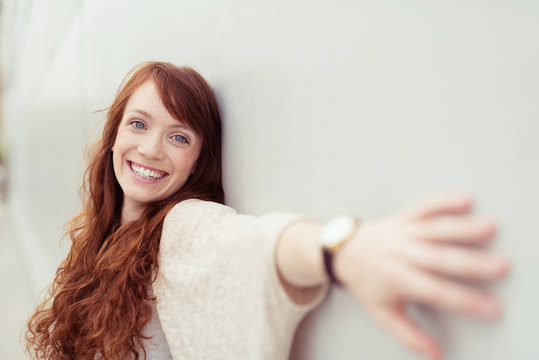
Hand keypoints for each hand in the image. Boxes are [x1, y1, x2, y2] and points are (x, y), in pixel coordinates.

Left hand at [333, 192, 509, 359]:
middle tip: (500, 267)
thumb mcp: (383, 312)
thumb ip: (409, 334)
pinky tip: (466, 199)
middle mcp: (402, 254)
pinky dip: (443, 201)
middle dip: (470, 263)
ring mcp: (403, 233)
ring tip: (490, 228)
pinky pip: (424, 206)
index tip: (491, 308)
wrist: (343, 250)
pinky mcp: (403, 216)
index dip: (463, 301)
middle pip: (438, 259)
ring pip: (434, 230)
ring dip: (462, 228)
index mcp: (398, 280)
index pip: (435, 292)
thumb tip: (437, 356)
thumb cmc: (366, 283)